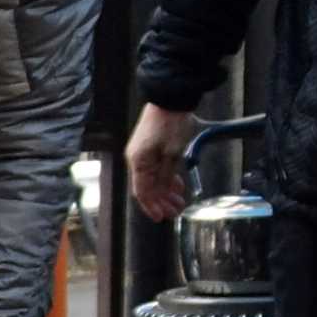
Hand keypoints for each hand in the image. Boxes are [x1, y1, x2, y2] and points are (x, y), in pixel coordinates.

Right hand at [125, 104, 201, 221]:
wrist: (170, 99)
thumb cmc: (171, 125)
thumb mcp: (172, 154)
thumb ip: (166, 175)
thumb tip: (163, 192)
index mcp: (138, 162)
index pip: (142, 192)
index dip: (152, 206)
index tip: (163, 217)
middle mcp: (137, 160)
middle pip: (147, 187)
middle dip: (161, 201)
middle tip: (176, 211)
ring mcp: (143, 153)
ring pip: (153, 179)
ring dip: (165, 191)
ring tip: (179, 201)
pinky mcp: (150, 147)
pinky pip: (156, 168)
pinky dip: (166, 178)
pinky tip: (177, 185)